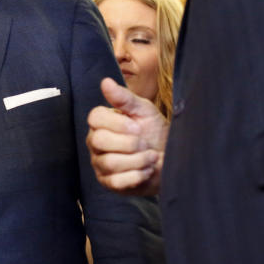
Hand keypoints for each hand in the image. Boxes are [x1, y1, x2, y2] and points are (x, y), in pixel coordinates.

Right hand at [86, 78, 167, 195]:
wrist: (168, 158)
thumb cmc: (153, 131)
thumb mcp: (143, 110)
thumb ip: (124, 98)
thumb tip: (105, 81)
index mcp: (101, 121)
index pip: (95, 118)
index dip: (118, 123)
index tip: (137, 126)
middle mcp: (95, 141)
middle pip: (100, 141)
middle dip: (129, 144)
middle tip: (145, 144)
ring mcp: (99, 162)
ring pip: (110, 163)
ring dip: (138, 161)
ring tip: (151, 158)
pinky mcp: (108, 182)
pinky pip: (117, 182)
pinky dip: (137, 176)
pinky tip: (146, 171)